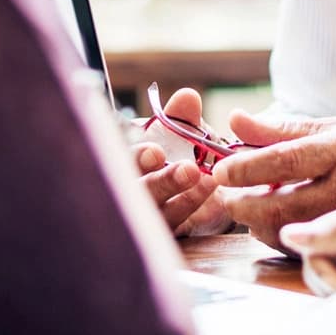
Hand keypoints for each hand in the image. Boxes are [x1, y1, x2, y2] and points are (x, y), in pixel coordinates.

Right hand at [133, 88, 233, 236]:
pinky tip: (213, 201)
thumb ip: (179, 118)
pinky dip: (197, 216)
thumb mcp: (174, 135)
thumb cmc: (172, 157)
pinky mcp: (171, 237)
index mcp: (125, 168)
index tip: (156, 152)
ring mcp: (147, 222)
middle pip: (139, 196)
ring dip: (185, 200)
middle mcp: (130, 197)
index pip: (122, 165)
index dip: (137, 159)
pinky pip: (180, 234)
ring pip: (159, 218)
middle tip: (189, 169)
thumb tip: (188, 97)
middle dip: (162, 182)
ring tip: (207, 181)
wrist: (193, 192)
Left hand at [211, 113, 335, 249]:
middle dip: (243, 204)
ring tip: (249, 205)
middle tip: (226, 196)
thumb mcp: (330, 126)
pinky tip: (273, 219)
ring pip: (289, 231)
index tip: (220, 170)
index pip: (285, 161)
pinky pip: (305, 245)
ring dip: (257, 222)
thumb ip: (279, 128)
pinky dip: (279, 234)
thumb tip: (234, 120)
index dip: (246, 168)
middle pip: (281, 206)